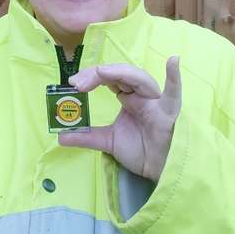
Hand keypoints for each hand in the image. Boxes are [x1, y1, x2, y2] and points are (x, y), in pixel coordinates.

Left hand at [59, 57, 181, 181]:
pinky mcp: (167, 114)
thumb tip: (60, 137)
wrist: (155, 172)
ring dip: (119, 72)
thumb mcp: (107, 141)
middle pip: (121, 74)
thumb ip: (86, 136)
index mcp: (129, 96)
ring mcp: (155, 102)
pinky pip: (173, 95)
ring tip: (101, 72)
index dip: (91, 77)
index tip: (72, 84)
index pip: (109, 78)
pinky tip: (173, 62)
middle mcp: (142, 94)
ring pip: (139, 78)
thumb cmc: (139, 150)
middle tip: (78, 83)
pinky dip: (174, 78)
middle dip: (98, 74)